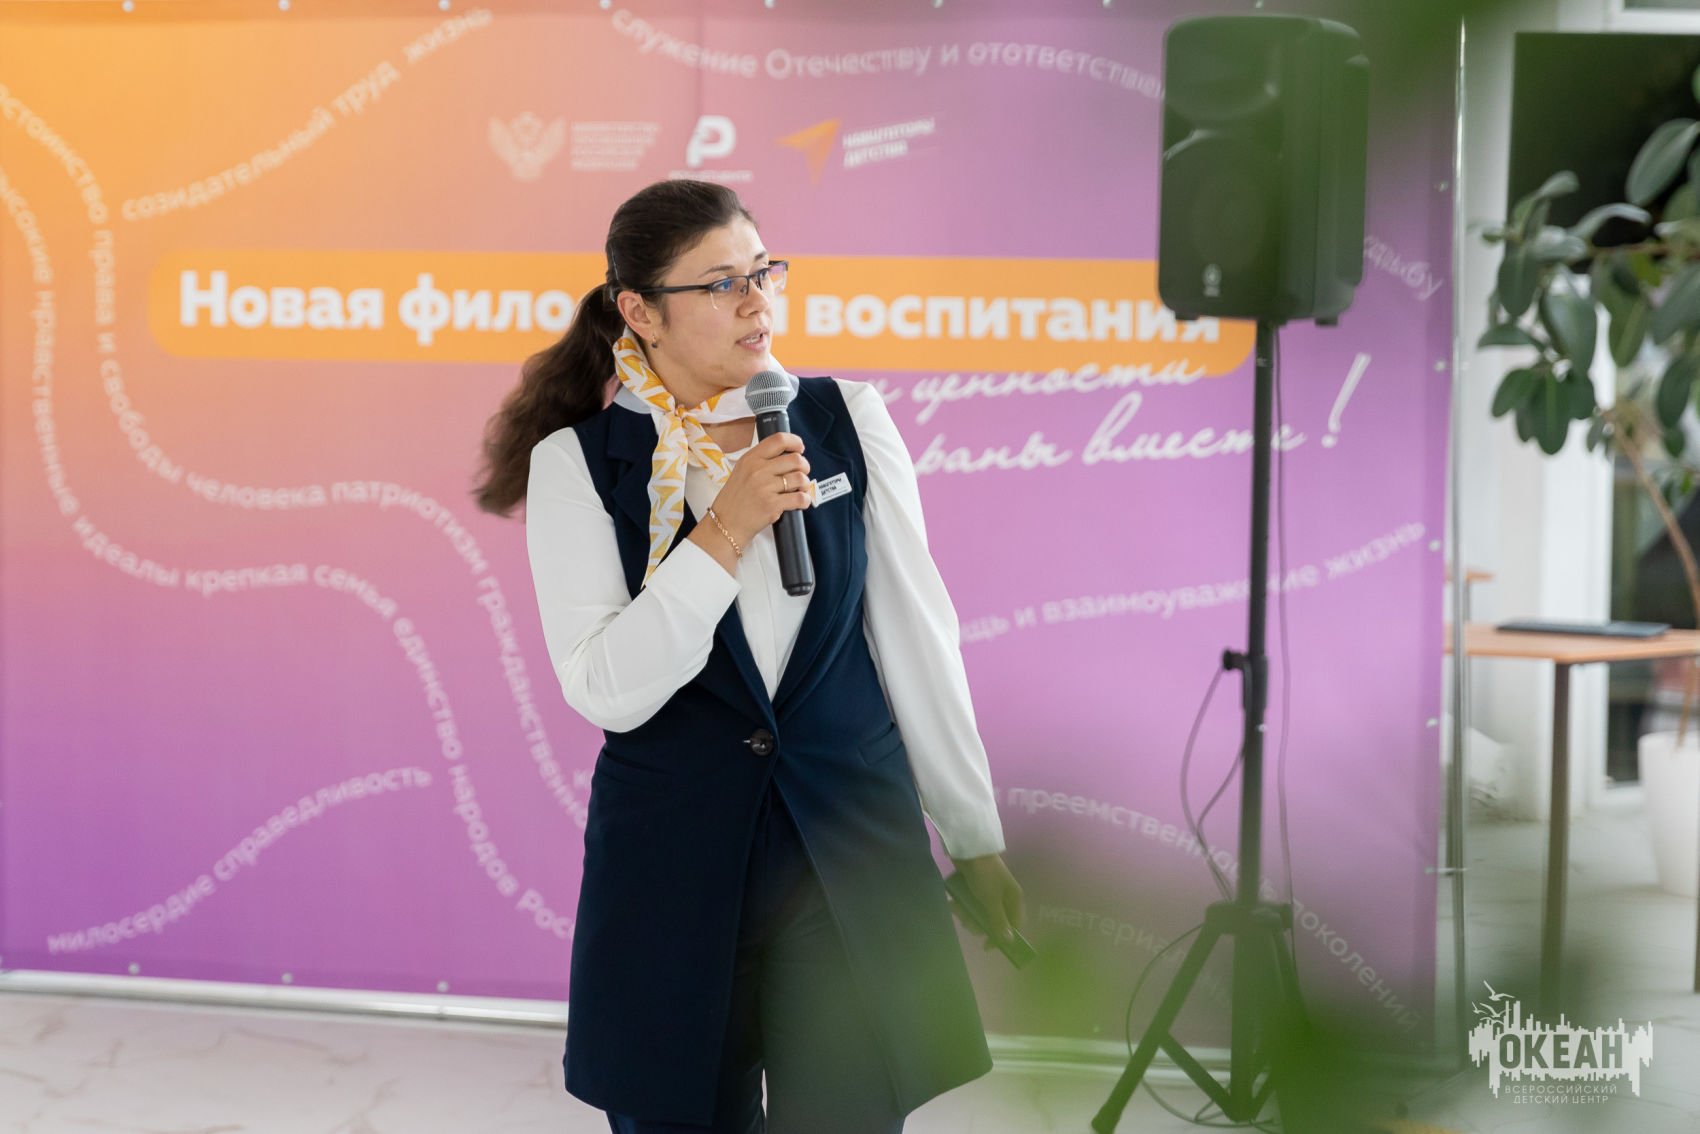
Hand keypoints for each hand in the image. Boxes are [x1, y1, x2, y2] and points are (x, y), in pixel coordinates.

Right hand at [708, 430, 811, 546]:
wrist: (725, 524)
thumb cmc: (735, 500)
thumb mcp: (742, 471)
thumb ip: (762, 462)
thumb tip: (789, 457)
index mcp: (750, 458)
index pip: (779, 440)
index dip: (795, 442)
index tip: (800, 448)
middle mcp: (758, 470)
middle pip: (795, 459)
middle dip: (804, 467)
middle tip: (802, 474)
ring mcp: (765, 487)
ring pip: (800, 478)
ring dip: (805, 485)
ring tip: (800, 490)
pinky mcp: (771, 504)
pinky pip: (799, 498)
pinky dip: (804, 500)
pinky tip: (800, 502)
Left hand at [949, 853, 1023, 947]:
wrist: (969, 848)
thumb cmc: (984, 876)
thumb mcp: (992, 901)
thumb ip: (999, 921)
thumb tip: (1009, 941)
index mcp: (1013, 899)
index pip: (1013, 925)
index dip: (1001, 937)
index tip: (986, 945)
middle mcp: (1004, 896)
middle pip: (993, 920)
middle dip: (978, 923)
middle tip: (965, 922)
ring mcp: (989, 890)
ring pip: (979, 912)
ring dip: (966, 913)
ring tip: (955, 908)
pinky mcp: (976, 886)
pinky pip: (970, 902)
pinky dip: (962, 904)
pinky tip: (952, 902)